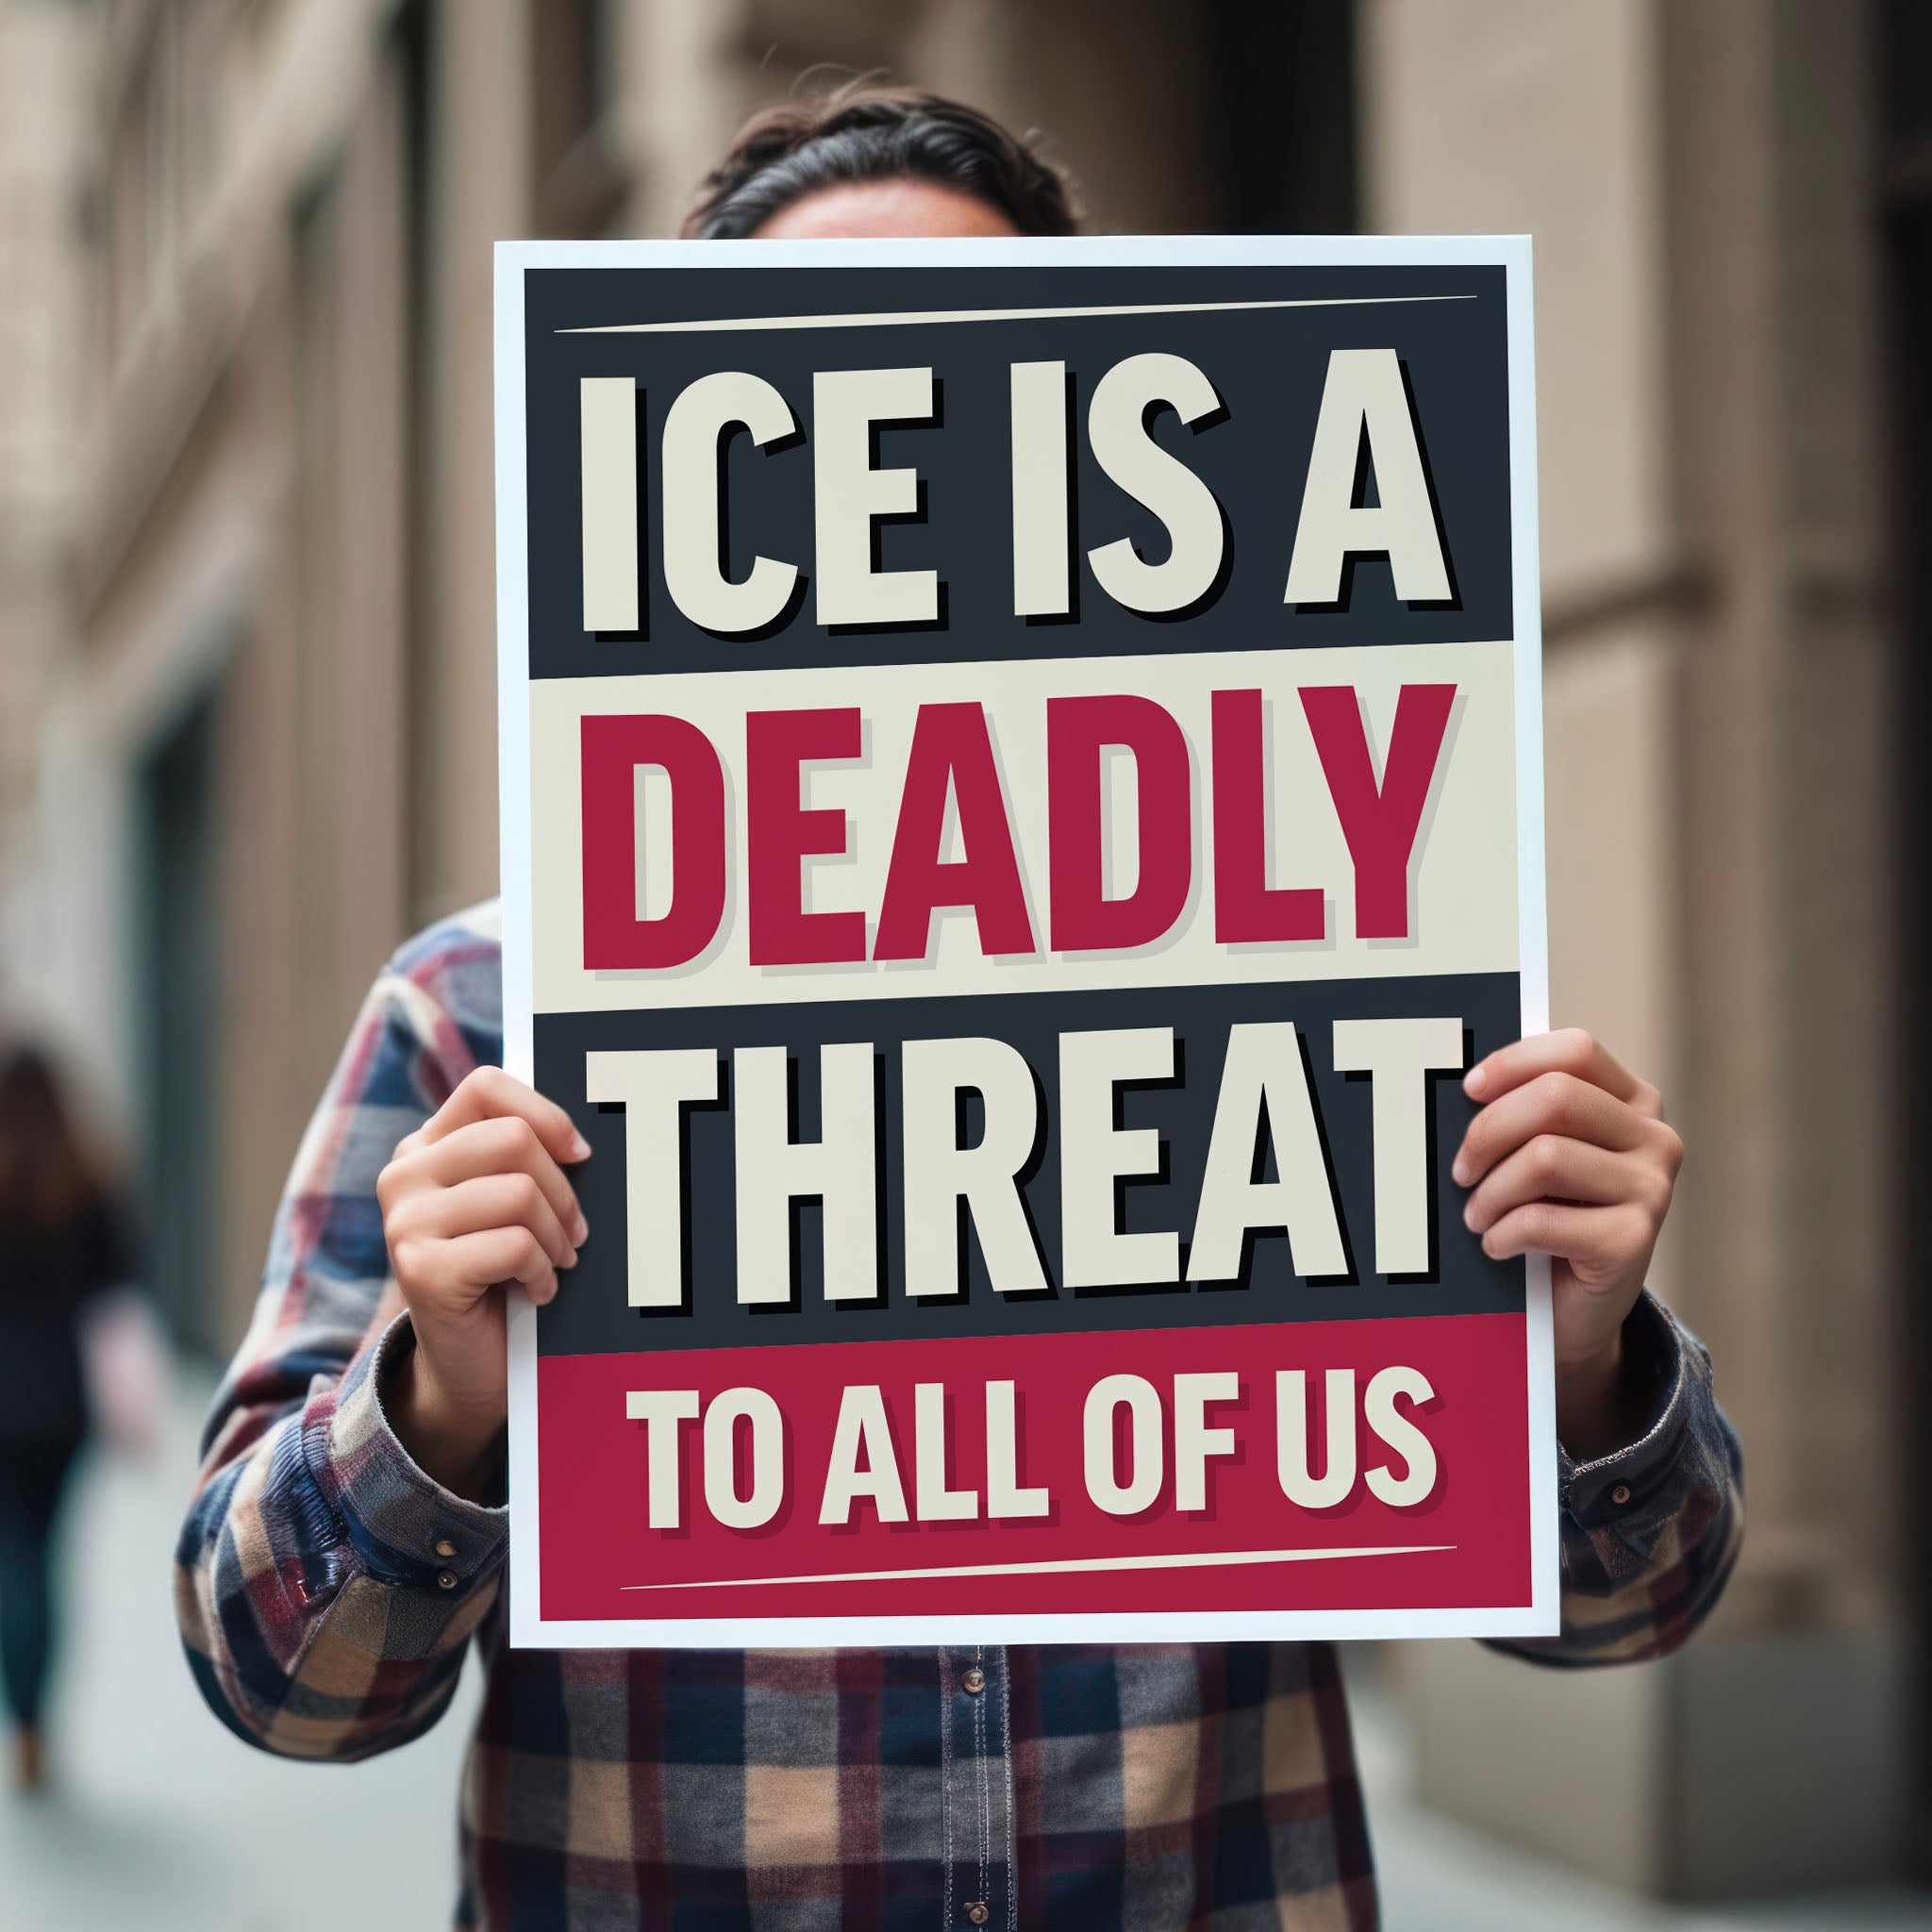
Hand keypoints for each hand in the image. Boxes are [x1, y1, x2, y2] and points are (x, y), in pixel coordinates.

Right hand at [376, 1067, 589, 1496]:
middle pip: (515, 1140)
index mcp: (426, 1145)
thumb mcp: (508, 1204)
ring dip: (556, 1237)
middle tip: (576, 1233)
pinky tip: (534, 1291)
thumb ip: (523, 1160)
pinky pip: (514, 1246)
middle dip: (564, 1190)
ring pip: (519, 1193)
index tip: (579, 1155)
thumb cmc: (500, 1273)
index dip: (545, 1113)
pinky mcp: (419, 1269)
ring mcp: (405, 1222)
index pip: (486, 1086)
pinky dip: (541, 1273)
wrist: (466, 1365)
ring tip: (554, 1263)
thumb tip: (581, 1139)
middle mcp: (404, 1175)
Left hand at [1453, 1029, 1682, 1459]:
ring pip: (1545, 1157)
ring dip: (1490, 1190)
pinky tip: (1496, 1246)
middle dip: (1488, 1131)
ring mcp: (1652, 1189)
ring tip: (1475, 1215)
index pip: (1576, 1051)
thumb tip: (1463, 1087)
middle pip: (1555, 1098)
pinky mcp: (1635, 1241)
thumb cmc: (1551, 1216)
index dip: (1513, 1063)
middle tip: (1460, 1170)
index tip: (1468, 1090)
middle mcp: (1654, 1138)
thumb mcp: (1541, 1154)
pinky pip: (1543, 1220)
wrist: (1576, 1308)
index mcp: (1633, 1101)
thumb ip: (1524, 1115)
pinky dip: (1503, 1234)